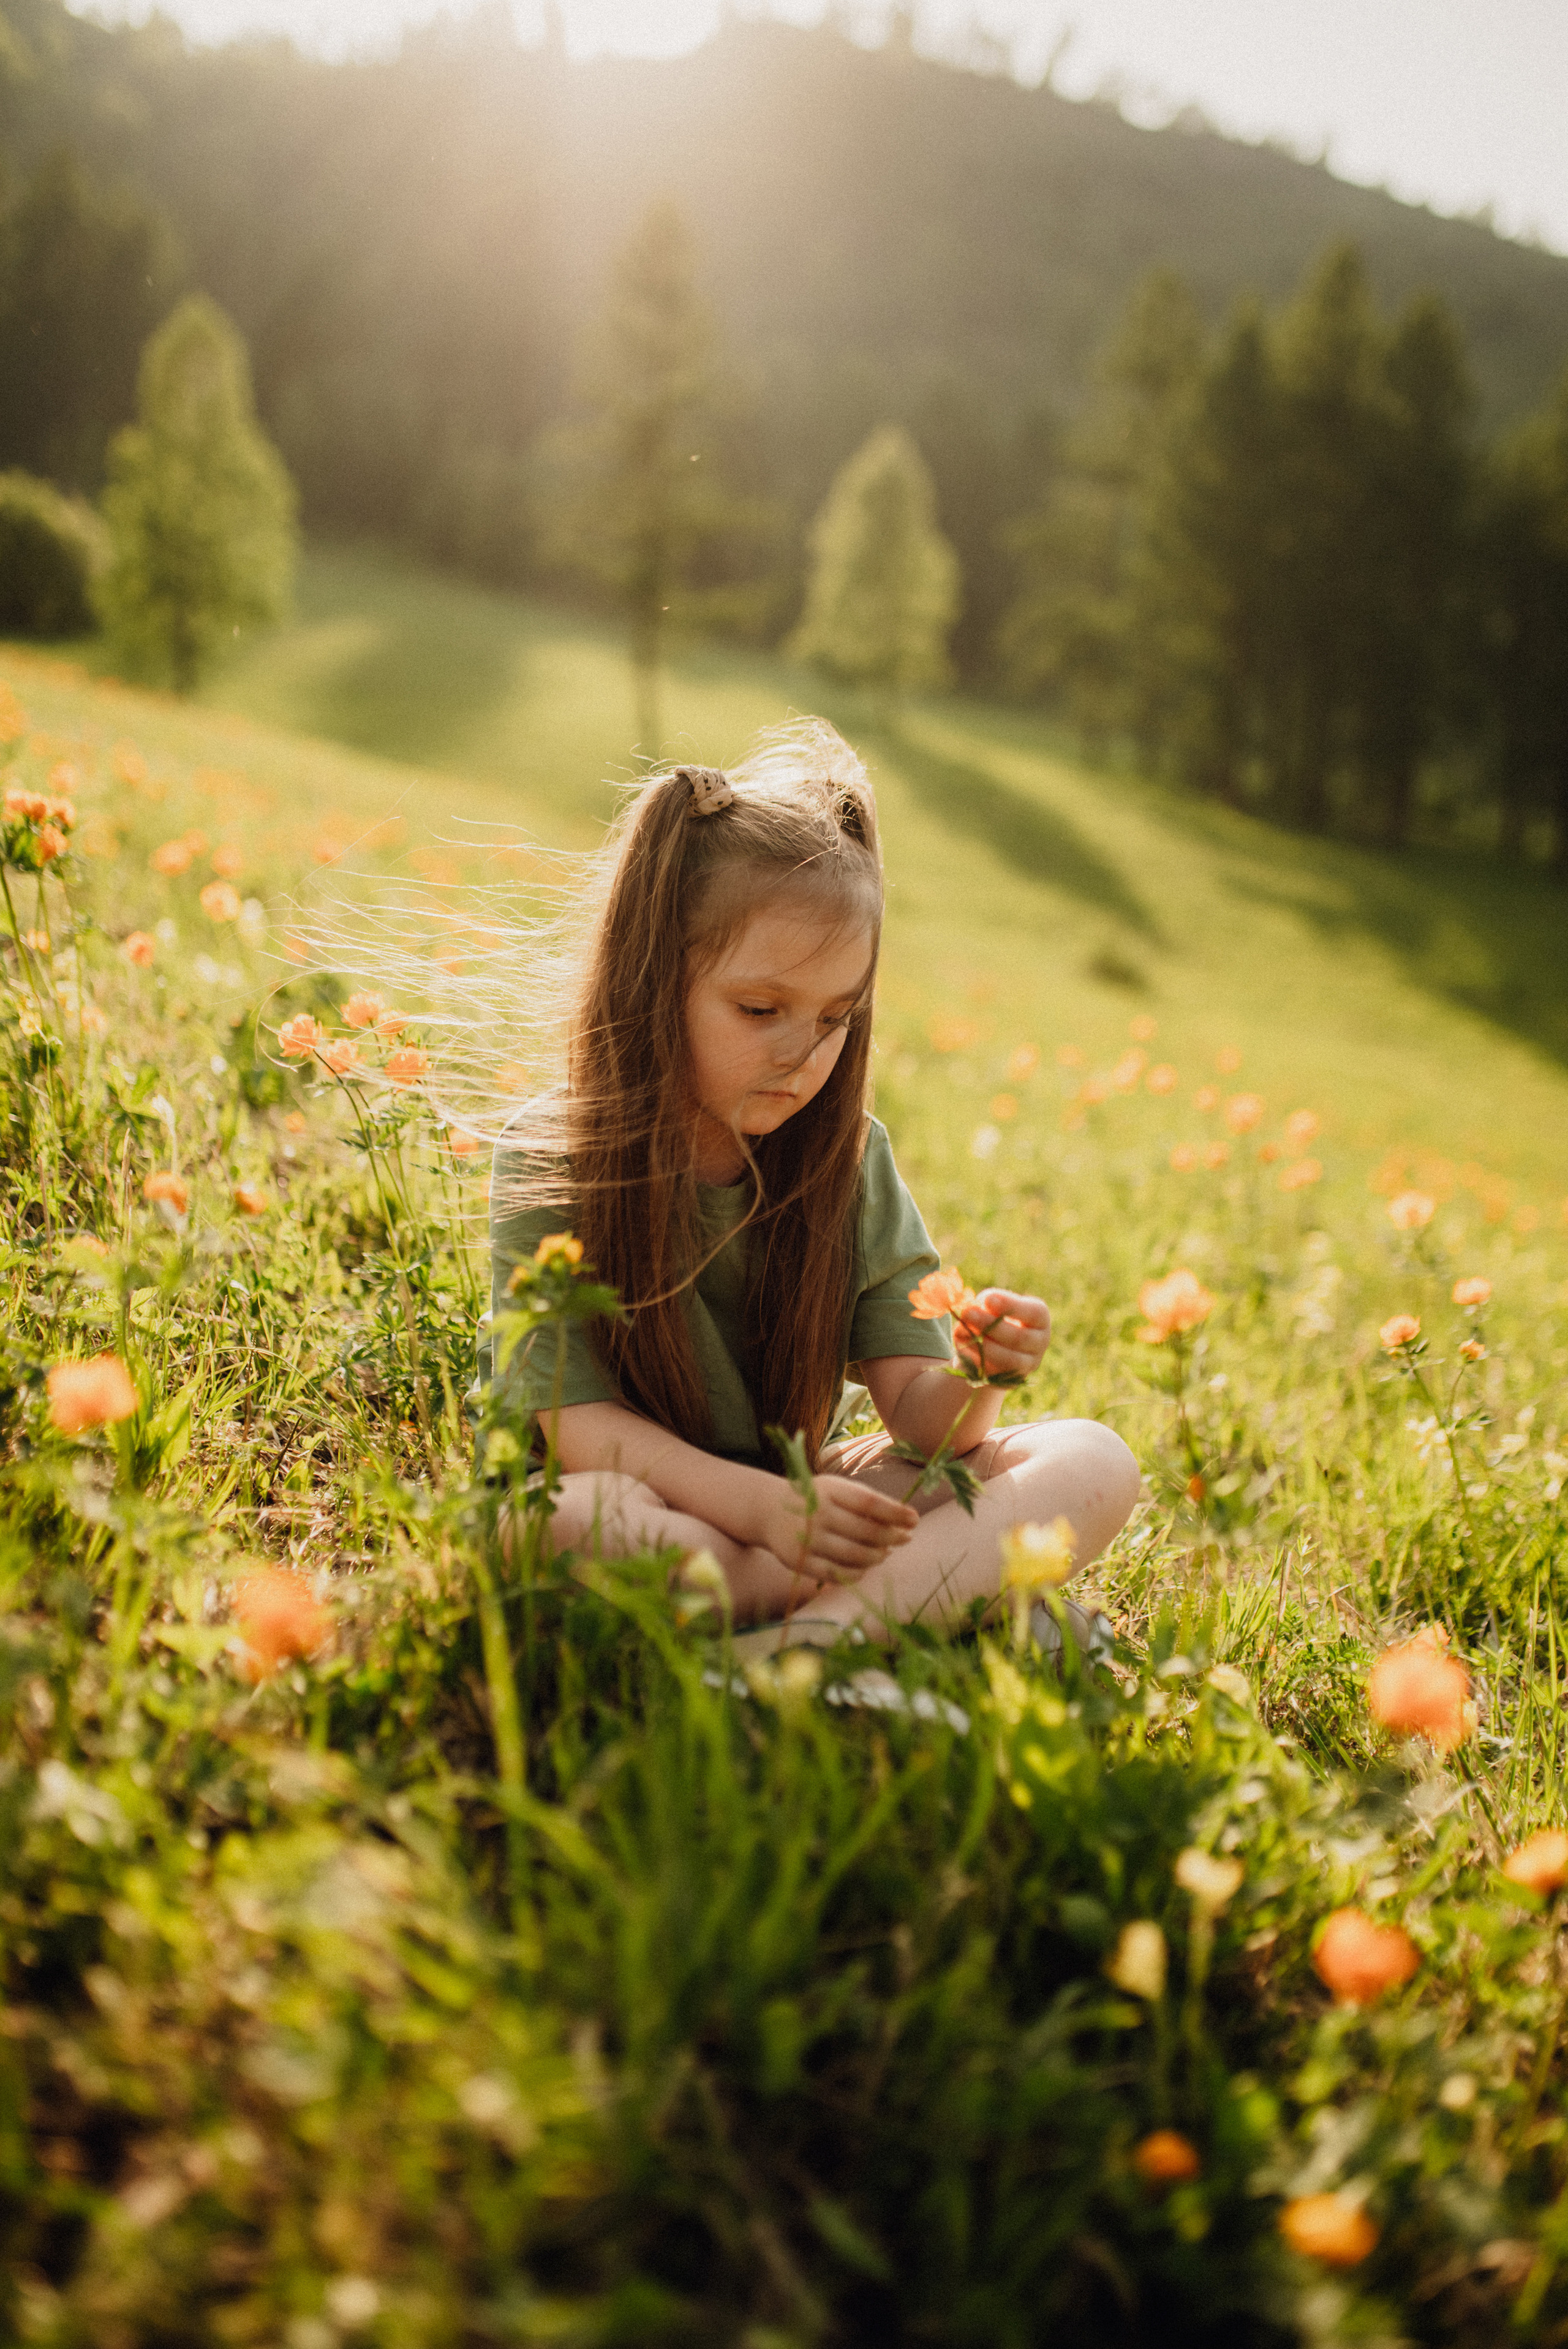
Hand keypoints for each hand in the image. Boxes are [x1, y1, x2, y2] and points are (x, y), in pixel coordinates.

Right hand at [757, 1473, 917, 1584]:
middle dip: (892, 1537)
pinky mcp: (801, 1562)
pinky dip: (859, 1573)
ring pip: (855, 1555)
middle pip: (866, 1531)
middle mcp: (817, 1514)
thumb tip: (906, 1521)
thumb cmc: (815, 1498)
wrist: (769, 1510)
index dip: (896, 1512)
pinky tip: (865, 1566)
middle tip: (905, 1538)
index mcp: (829, 1490)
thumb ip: (866, 1502)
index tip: (914, 1519)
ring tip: (885, 1552)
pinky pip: (839, 1574)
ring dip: (878, 1556)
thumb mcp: (836, 1490)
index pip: (869, 1503)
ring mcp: (808, 1540)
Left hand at [955, 1288, 1050, 1383]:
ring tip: (960, 1332)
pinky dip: (977, 1363)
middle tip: (967, 1313)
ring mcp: (1028, 1364)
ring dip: (983, 1346)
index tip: (987, 1298)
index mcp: (1040, 1320)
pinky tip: (961, 1350)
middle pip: (1019, 1338)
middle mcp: (1040, 1343)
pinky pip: (996, 1375)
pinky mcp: (1012, 1381)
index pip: (1034, 1313)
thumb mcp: (994, 1306)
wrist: (994, 1345)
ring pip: (1009, 1360)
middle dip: (990, 1325)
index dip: (1010, 1305)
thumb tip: (970, 1308)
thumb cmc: (995, 1316)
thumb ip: (987, 1305)